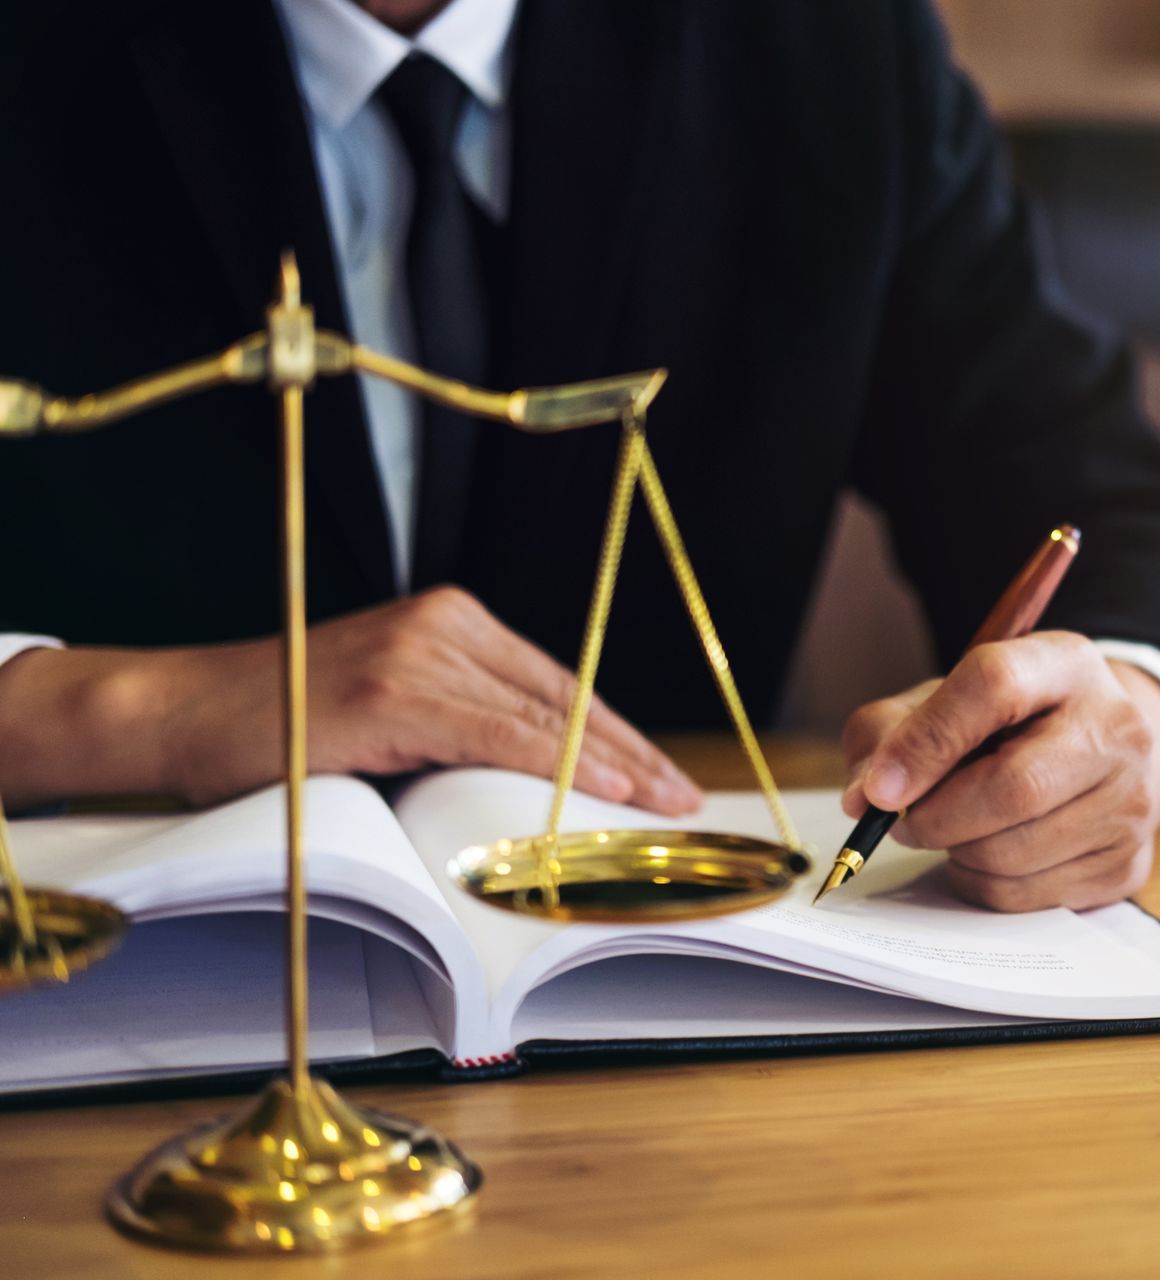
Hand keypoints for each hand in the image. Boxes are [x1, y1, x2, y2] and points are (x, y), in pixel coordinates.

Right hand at [0, 586, 700, 811]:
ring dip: (613, 769)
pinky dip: (558, 769)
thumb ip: (455, 728)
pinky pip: (502, 735)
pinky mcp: (396, 691)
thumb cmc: (276, 728)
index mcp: (450, 622)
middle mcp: (446, 623)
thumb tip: (531, 786)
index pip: (559, 685)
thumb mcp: (387, 716)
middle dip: (633, 755)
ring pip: (546, 717)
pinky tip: (601, 797)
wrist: (177, 713)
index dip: (620, 735)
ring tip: (661, 811)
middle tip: (684, 803)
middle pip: (567, 697)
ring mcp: (421, 652)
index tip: (665, 778)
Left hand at [839, 632, 1159, 911]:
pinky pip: (1028, 897)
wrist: (1097, 752)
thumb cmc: (1007, 724)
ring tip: (951, 830)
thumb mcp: (945, 699)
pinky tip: (985, 854)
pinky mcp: (1127, 862)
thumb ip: (890, 732)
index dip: (928, 740)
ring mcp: (1131, 800)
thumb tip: (865, 799)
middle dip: (937, 817)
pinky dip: (983, 884)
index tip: (880, 788)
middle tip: (904, 822)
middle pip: (1015, 786)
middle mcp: (1116, 728)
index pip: (995, 685)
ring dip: (957, 853)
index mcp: (1065, 664)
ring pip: (1015, 853)